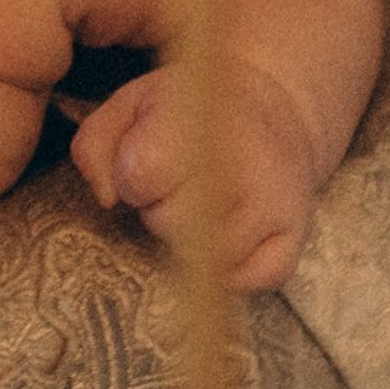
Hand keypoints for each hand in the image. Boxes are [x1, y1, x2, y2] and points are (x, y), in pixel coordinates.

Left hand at [68, 61, 323, 291]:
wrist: (277, 114)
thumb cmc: (192, 116)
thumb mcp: (133, 106)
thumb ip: (96, 145)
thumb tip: (107, 197)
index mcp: (199, 121)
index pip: (142, 175)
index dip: (132, 180)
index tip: (145, 168)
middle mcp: (245, 164)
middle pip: (171, 223)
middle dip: (161, 211)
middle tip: (180, 186)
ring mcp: (275, 205)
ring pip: (207, 258)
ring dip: (193, 243)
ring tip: (205, 207)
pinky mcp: (293, 239)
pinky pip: (246, 282)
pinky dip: (228, 270)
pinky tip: (225, 236)